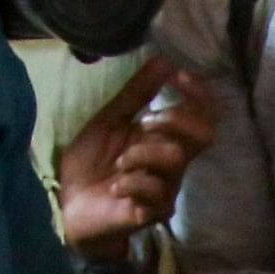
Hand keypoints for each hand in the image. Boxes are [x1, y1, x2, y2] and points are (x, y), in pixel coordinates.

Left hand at [56, 61, 217, 257]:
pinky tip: (115, 187)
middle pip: (204, 135)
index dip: (199, 94)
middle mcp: (173, 162)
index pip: (202, 115)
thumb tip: (164, 61)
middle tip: (145, 122)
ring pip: (175, 158)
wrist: (69, 202)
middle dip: (175, 120)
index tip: (178, 76)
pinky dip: (131, 183)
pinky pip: (156, 191)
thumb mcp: (110, 119)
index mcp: (165, 138)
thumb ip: (137, 93)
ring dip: (141, 154)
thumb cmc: (91, 162)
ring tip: (119, 164)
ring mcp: (167, 188)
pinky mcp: (155, 212)